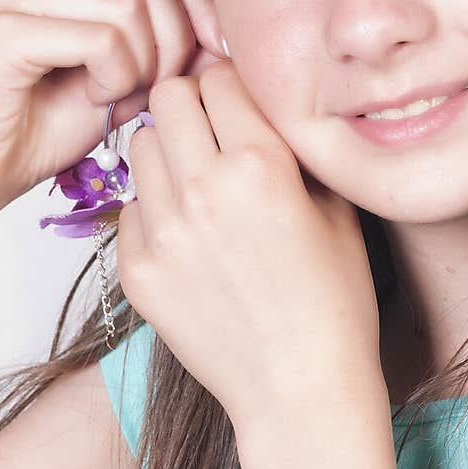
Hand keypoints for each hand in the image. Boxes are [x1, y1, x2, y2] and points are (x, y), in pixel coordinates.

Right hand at [0, 0, 225, 220]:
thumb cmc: (38, 130)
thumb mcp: (125, 78)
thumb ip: (170, 46)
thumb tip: (231, 33)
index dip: (197, 5)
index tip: (212, 56)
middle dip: (176, 38)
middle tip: (158, 87)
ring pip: (129, 5)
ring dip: (143, 65)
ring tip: (114, 96)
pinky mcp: (2, 29)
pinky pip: (101, 38)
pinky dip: (114, 78)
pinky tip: (93, 100)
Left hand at [115, 59, 385, 431]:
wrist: (300, 390)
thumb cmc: (334, 302)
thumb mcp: (337, 208)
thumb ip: (295, 147)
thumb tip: (261, 102)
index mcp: (260, 164)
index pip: (218, 78)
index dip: (234, 87)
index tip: (242, 105)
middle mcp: (202, 190)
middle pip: (168, 97)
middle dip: (192, 106)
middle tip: (213, 133)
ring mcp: (162, 232)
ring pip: (142, 146)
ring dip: (169, 153)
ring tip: (201, 185)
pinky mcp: (136, 270)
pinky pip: (131, 207)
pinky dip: (155, 210)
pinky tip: (191, 237)